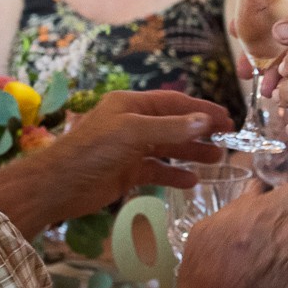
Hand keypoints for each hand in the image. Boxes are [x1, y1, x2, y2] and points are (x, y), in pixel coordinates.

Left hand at [33, 90, 233, 217]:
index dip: (201, 109)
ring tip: (217, 159)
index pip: (174, 103)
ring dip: (191, 153)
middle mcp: (132, 123)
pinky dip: (173, 175)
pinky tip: (192, 181)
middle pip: (173, 125)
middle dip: (200, 131)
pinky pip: (156, 171)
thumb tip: (205, 121)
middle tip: (227, 139)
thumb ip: (170, 128)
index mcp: (131, 105)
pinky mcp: (126, 173)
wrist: (59, 184)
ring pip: (167, 148)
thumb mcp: (133, 133)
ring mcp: (129, 149)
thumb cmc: (93, 150)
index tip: (226, 118)